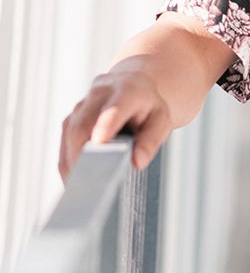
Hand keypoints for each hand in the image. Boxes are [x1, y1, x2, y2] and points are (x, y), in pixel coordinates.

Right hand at [59, 61, 172, 182]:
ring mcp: (82, 104)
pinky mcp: (72, 117)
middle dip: (82, 155)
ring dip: (72, 161)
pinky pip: (64, 140)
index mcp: (127, 91)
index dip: (105, 126)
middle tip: (89, 184)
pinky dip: (67, 161)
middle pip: (83, 125)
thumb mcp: (161, 121)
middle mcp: (100, 93)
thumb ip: (151, 140)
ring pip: (69, 134)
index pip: (114, 109)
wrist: (134, 84)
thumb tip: (137, 162)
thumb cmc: (149, 106)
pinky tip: (74, 179)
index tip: (99, 143)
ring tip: (80, 188)